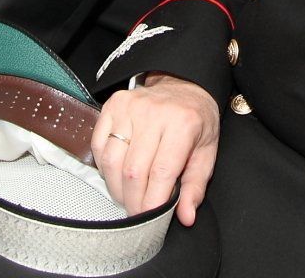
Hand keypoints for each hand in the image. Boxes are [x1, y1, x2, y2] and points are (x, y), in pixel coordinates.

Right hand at [91, 74, 218, 225]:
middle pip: (132, 171)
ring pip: (111, 161)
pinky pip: (98, 145)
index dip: (152, 203)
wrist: (183, 86)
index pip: (160, 173)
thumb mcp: (206, 153)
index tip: (151, 218)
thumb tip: (186, 216)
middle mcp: (153, 113)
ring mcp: (129, 107)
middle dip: (133, 201)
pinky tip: (117, 173)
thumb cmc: (195, 121)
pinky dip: (104, 167)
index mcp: (182, 124)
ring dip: (116, 187)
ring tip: (128, 195)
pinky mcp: (112, 105)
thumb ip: (195, 187)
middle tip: (138, 212)